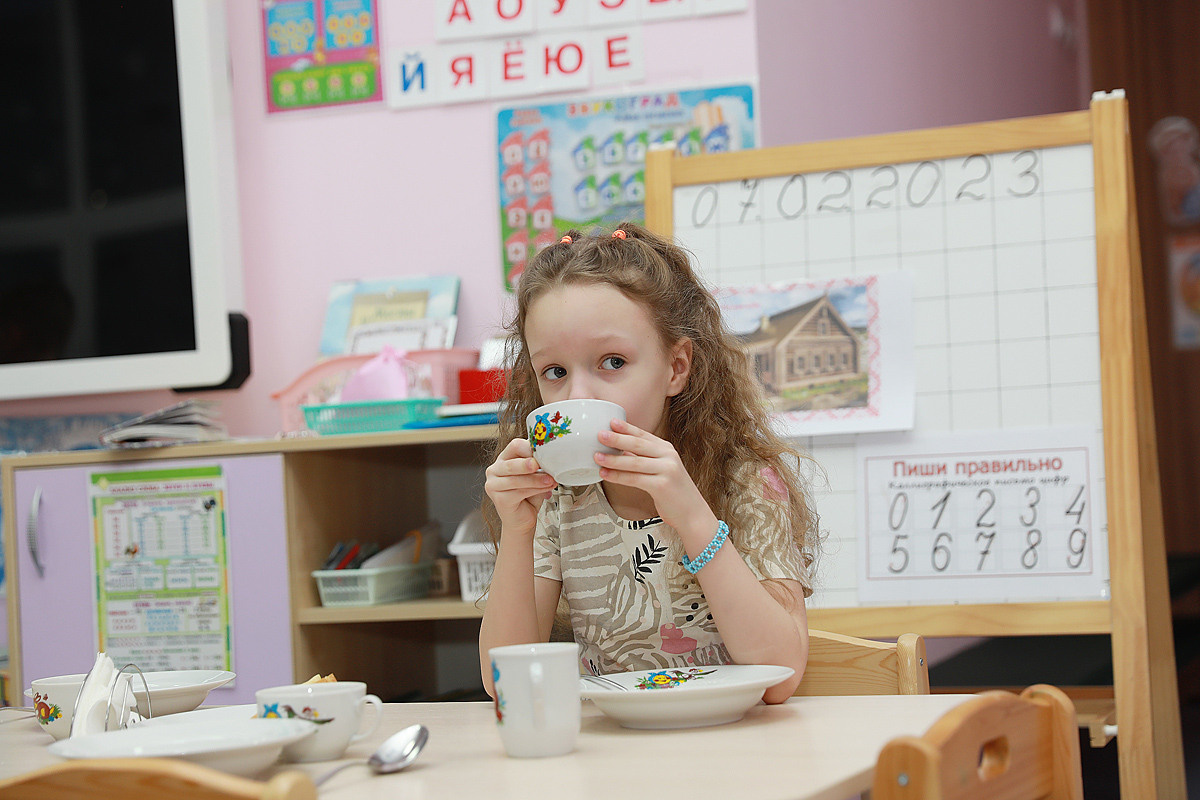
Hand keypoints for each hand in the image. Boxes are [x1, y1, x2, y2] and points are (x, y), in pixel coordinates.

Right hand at [485, 437, 556, 537]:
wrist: (522, 521)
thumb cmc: (528, 497)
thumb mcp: (534, 476)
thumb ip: (538, 466)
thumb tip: (552, 457)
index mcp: (504, 459)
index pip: (514, 446)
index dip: (528, 448)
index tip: (543, 451)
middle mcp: (494, 470)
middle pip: (511, 463)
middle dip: (527, 464)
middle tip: (540, 465)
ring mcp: (493, 485)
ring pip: (516, 479)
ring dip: (536, 480)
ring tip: (550, 481)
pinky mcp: (499, 499)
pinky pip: (519, 492)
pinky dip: (535, 490)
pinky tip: (545, 490)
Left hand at [595, 419, 713, 538]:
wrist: (692, 512)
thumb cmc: (673, 491)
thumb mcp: (662, 469)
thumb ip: (643, 459)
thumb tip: (618, 451)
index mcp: (667, 449)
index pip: (643, 435)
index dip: (626, 428)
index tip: (611, 422)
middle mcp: (668, 456)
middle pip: (638, 444)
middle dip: (617, 439)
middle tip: (600, 435)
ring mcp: (667, 470)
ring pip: (635, 462)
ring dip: (613, 459)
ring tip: (597, 456)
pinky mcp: (662, 486)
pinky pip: (635, 479)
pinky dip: (618, 476)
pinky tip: (605, 474)